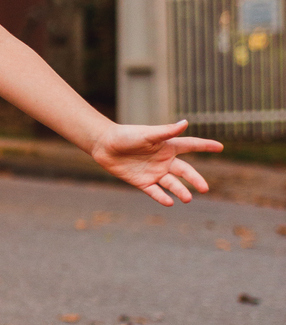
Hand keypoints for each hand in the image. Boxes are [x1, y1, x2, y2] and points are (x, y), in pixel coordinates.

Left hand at [90, 118, 222, 206]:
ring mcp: (154, 172)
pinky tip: (169, 202)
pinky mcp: (142, 182)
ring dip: (180, 191)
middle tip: (205, 188)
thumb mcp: (147, 134)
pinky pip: (155, 192)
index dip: (205, 146)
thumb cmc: (126, 136)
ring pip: (172, 184)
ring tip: (188, 199)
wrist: (104, 145)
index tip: (220, 147)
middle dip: (195, 179)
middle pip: (184, 171)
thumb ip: (166, 132)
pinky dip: (162, 197)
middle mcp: (164, 160)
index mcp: (167, 146)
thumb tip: (185, 123)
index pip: (190, 145)